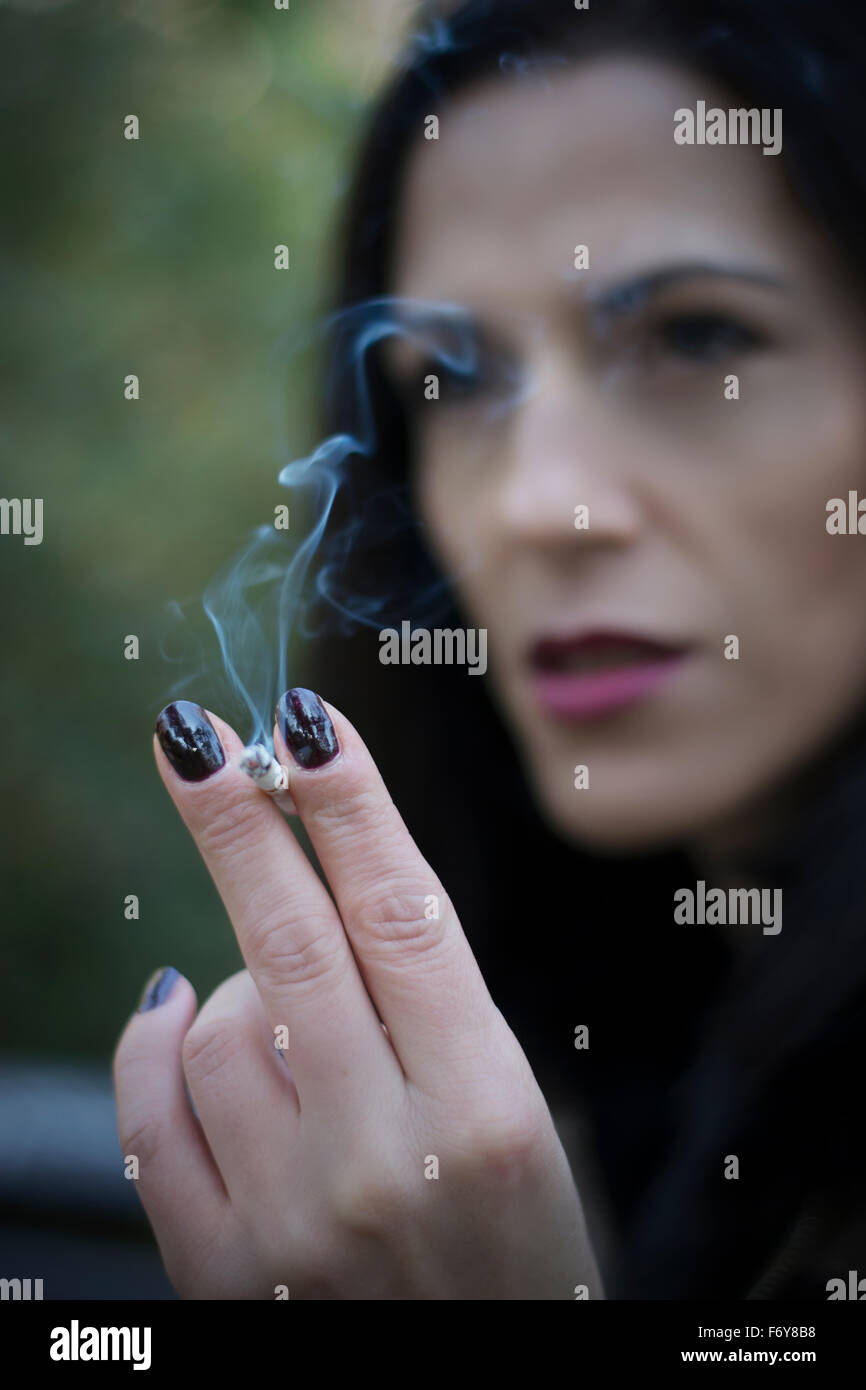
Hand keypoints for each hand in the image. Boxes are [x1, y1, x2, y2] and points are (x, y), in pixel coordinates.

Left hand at [113, 689, 601, 1298]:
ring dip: (235, 989)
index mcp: (486, 1111)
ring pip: (218, 1024)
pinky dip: (152, 1047)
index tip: (308, 724)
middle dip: (240, 823)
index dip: (352, 808)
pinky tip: (172, 1021)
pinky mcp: (218, 1271)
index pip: (404, 918)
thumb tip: (311, 891)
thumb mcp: (517, 1126)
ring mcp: (292, 1220)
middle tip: (192, 735)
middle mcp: (386, 1159)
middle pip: (293, 946)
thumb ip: (428, 1012)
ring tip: (286, 1022)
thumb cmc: (513, 1256)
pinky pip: (148, 1116)